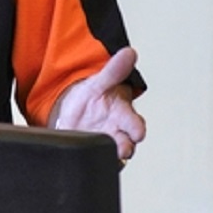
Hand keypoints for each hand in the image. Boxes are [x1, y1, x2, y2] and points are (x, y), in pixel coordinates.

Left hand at [51, 46, 145, 161]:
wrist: (75, 111)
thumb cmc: (94, 97)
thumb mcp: (99, 82)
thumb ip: (114, 70)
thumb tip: (129, 51)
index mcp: (122, 116)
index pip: (135, 124)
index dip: (137, 128)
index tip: (137, 131)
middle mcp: (118, 132)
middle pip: (127, 144)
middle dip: (125, 147)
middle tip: (121, 148)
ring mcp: (105, 144)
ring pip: (114, 156)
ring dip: (111, 156)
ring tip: (104, 155)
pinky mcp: (93, 153)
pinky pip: (97, 161)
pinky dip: (93, 161)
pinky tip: (85, 158)